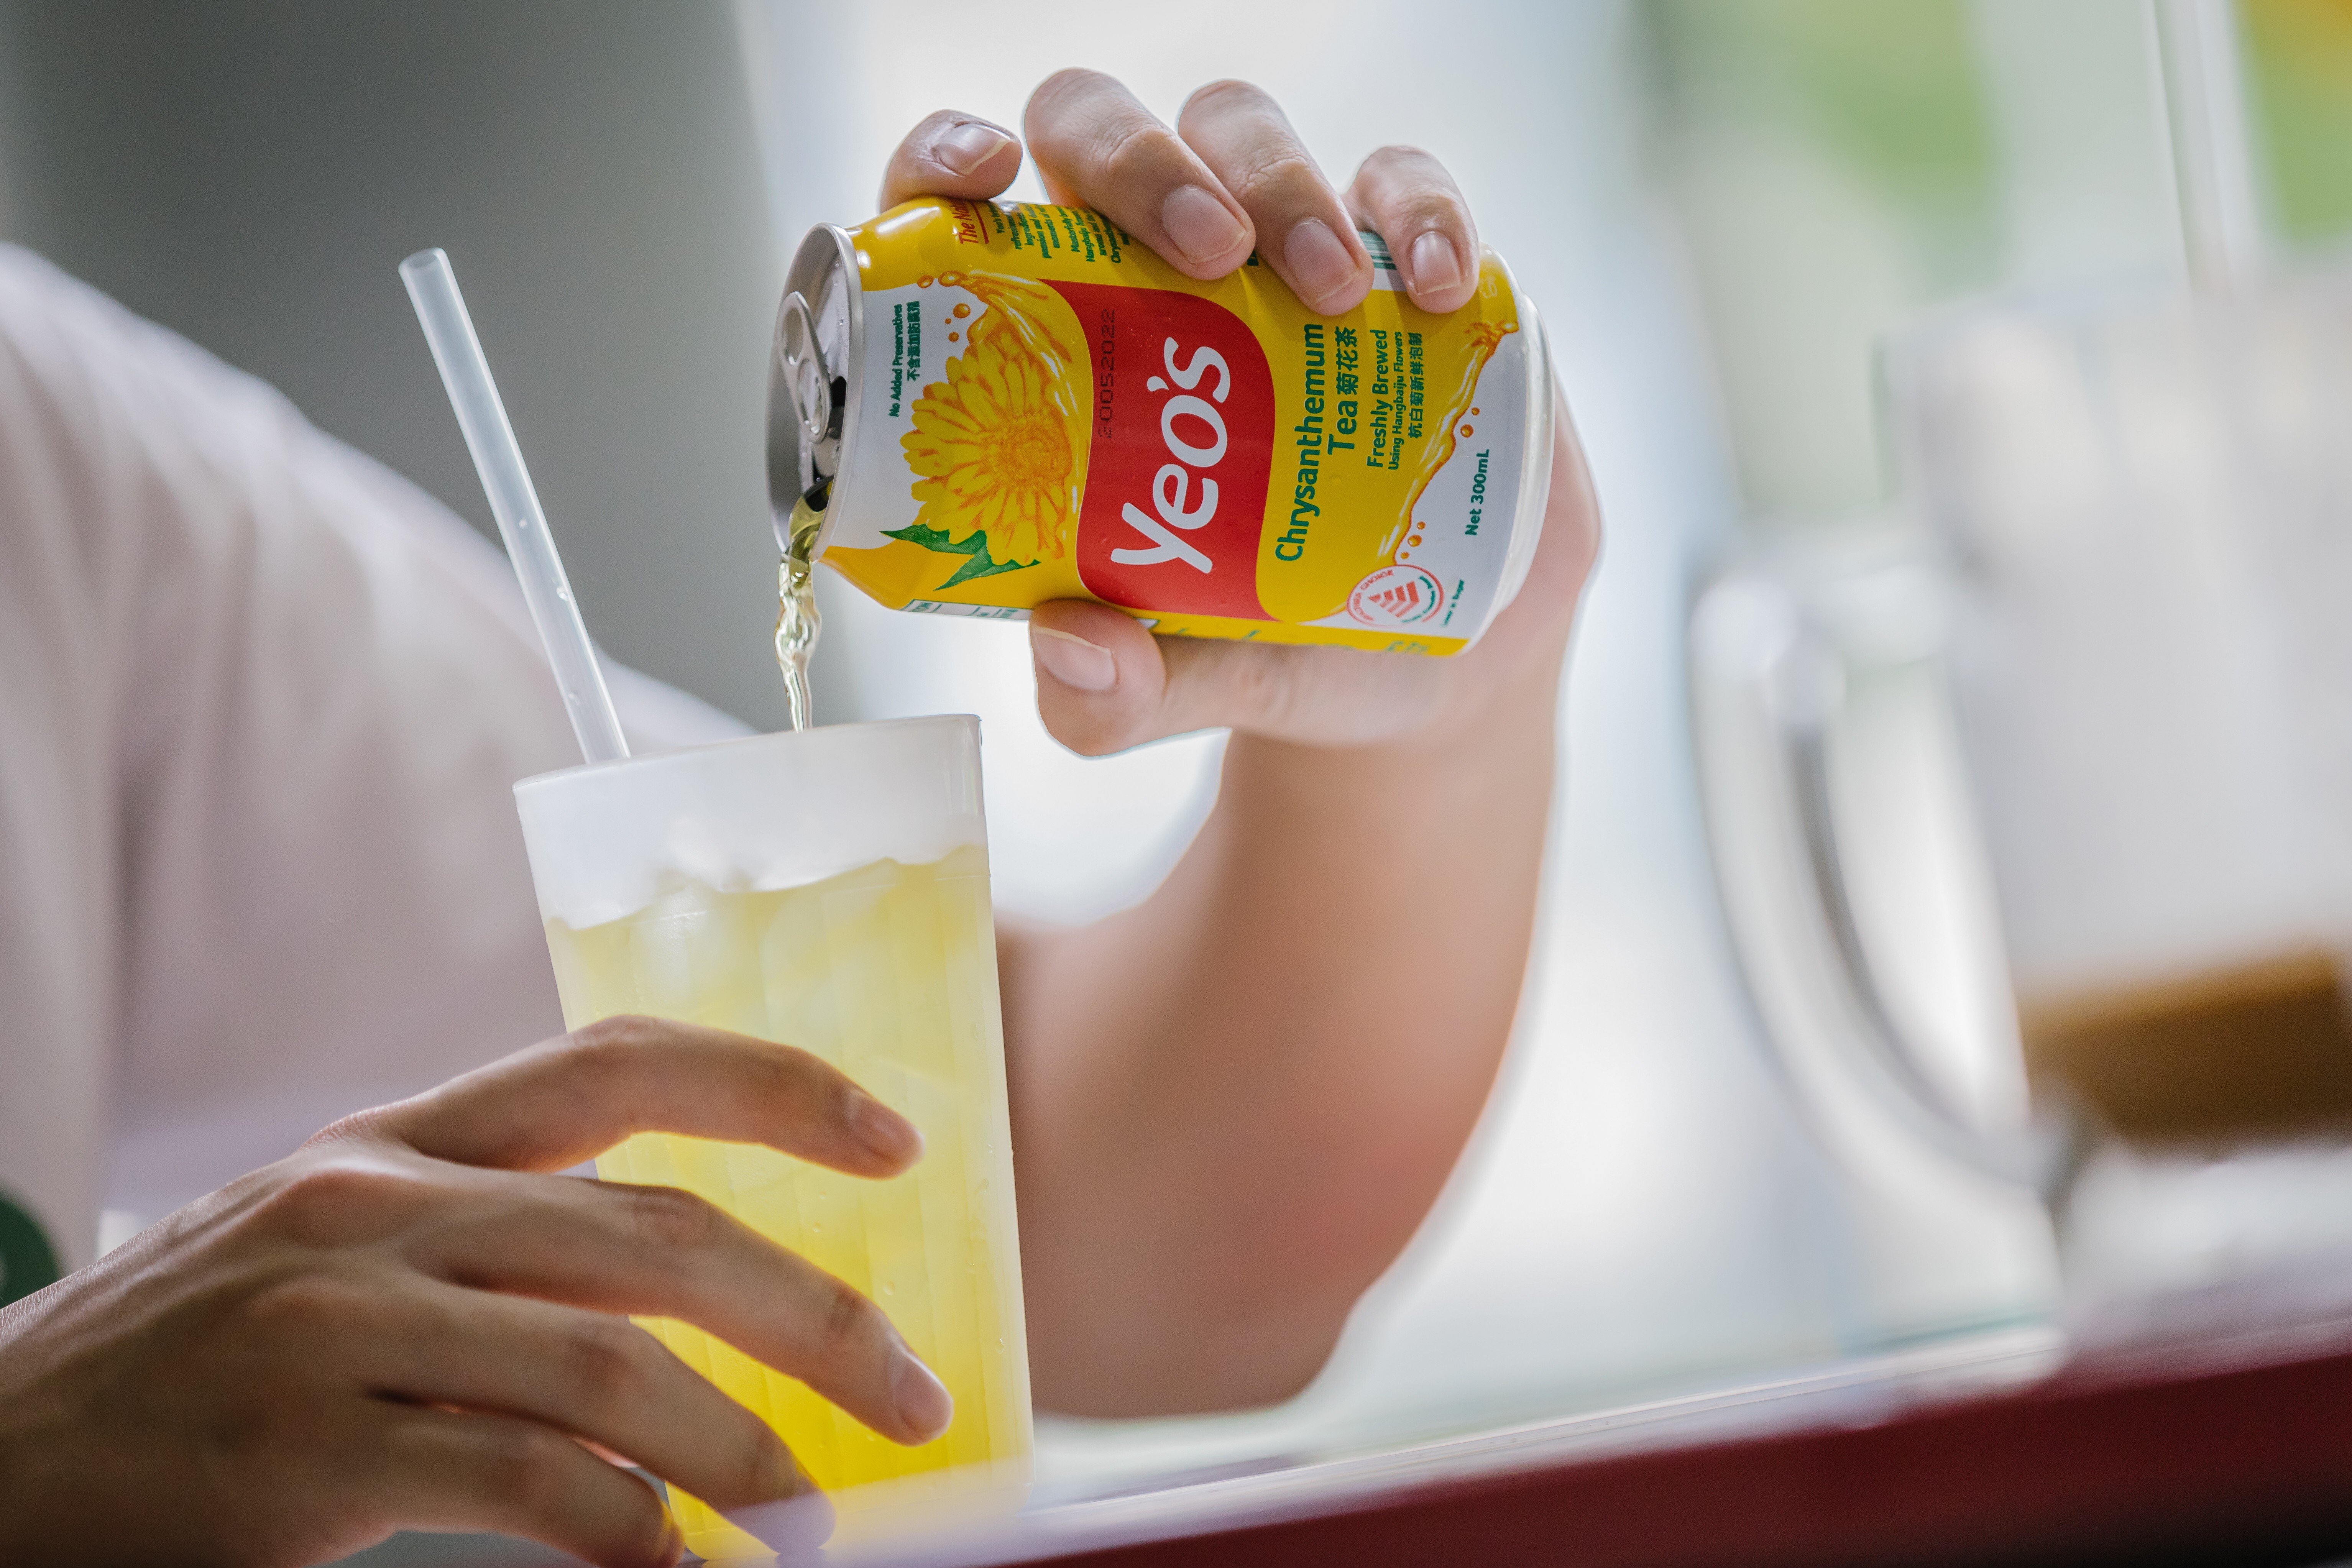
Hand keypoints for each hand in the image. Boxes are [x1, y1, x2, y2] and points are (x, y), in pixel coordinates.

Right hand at [0, 1019, 943, 1567]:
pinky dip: (640, 1532)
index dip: (775, 1087)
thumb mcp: (341, 1254)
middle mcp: (372, 1207)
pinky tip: (692, 1566)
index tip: (898, 1139)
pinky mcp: (302, 1452)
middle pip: (658, 1230)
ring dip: (749, 1444)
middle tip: (915, 1392)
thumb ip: (503, 1247)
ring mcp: (332, 1324)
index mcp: (393, 1144)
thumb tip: (704, 1302)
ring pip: (613, 1361)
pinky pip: (530, 1484)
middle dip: (817, 1311)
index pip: (619, 1063)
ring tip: (825, 1506)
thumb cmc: (200, 1364)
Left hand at [878, 73, 1600, 755]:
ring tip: (1331, 294)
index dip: (949, 158)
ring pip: (1240, 127)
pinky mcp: (1396, 258)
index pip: (968, 209)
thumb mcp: (1187, 684)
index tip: (984, 173)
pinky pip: (1400, 179)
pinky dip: (1420, 211)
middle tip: (1209, 257)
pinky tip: (1439, 287)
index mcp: (1059, 343)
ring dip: (1280, 182)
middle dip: (1142, 163)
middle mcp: (1151, 267)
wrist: (1434, 666)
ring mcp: (1274, 249)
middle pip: (1103, 131)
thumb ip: (1111, 696)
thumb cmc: (1274, 645)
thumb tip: (1070, 647)